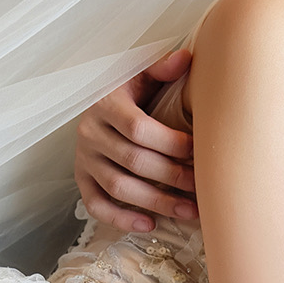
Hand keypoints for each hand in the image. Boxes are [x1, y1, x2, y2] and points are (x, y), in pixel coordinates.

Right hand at [75, 48, 198, 232]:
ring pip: (118, 187)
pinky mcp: (81, 179)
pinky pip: (96, 205)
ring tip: (189, 211)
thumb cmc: (130, 91)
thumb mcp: (142, 75)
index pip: (137, 127)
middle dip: (172, 176)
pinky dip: (121, 218)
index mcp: (107, 103)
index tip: (198, 150)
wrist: (97, 103)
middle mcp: (90, 132)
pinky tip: (150, 224)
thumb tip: (186, 58)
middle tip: (203, 186)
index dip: (169, 142)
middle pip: (132, 161)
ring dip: (156, 202)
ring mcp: (83, 159)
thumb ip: (162, 67)